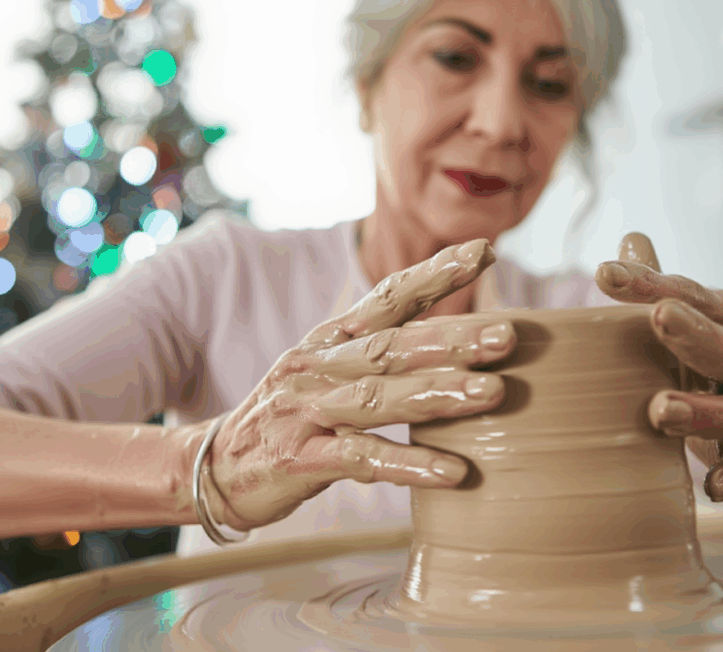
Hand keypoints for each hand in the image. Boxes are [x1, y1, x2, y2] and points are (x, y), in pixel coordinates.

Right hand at [199, 240, 515, 530]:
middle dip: (451, 338)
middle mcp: (319, 366)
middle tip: (507, 336)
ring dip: (437, 394)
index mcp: (331, 339)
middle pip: (391, 346)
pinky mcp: (301, 457)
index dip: (434, 273)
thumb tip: (458, 338)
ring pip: (379, 398)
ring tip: (491, 394)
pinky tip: (453, 472)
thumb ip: (382, 352)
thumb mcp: (328, 370)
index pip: (387, 296)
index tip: (484, 250)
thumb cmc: (292, 414)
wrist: (215, 465)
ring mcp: (307, 409)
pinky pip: (362, 459)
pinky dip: (409, 464)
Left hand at [595, 234, 722, 502]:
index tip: (602, 274)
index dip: (650, 282)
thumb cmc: (711, 362)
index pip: (691, 294)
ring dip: (704, 410)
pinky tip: (711, 485)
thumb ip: (662, 285)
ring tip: (658, 410)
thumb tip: (631, 237)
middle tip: (658, 318)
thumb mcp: (691, 321)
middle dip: (694, 333)